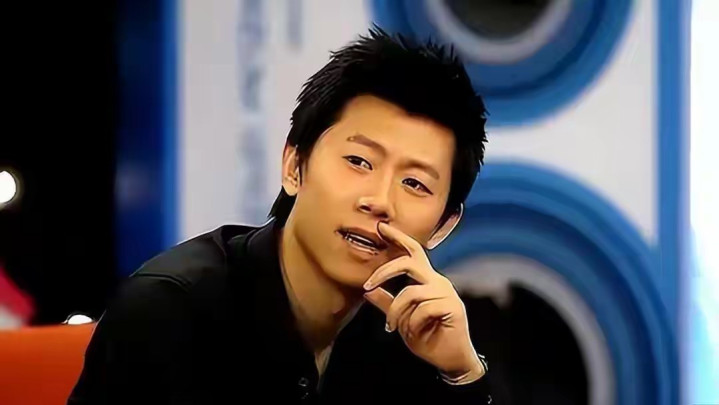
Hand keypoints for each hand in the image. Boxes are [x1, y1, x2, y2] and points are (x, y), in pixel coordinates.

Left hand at [363, 222, 484, 382]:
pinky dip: (413, 323)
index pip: (413, 252)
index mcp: (427, 280)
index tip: (381, 227)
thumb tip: (368, 290)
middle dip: (385, 271)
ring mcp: (446, 293)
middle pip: (409, 262)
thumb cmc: (427, 337)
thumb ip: (387, 303)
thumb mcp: (401, 319)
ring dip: (396, 312)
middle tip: (367, 284)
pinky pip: (423, 309)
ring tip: (392, 327)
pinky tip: (414, 332)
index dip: (398, 238)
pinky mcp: (452, 307)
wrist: (450, 360)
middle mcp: (437, 282)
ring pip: (410, 292)